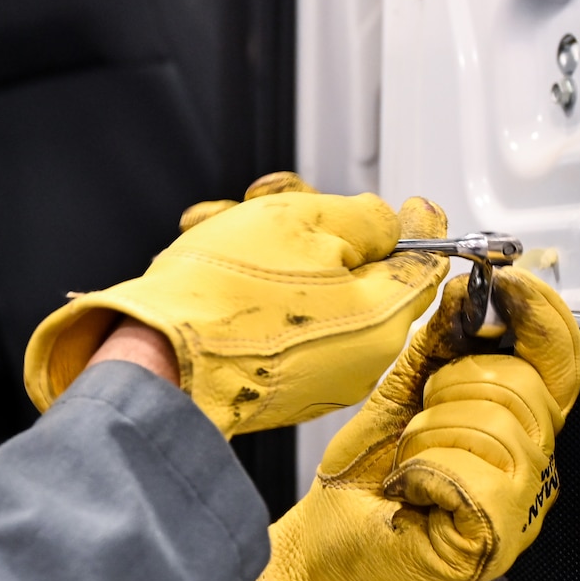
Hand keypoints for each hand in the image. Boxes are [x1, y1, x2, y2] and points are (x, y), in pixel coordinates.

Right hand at [23, 173, 449, 437]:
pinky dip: (253, 285)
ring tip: (225, 225)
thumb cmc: (222, 295)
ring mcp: (315, 376)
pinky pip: (280, 319)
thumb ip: (361, 217)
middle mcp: (357, 359)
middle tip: (282, 198)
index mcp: (381, 320)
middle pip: (360, 270)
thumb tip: (389, 223)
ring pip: (311, 288)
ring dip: (273, 246)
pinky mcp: (274, 382)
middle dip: (317, 223)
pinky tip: (214, 259)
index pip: (424, 264)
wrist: (155, 356)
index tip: (414, 204)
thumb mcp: (300, 222)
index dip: (418, 223)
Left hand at [255, 268, 579, 580]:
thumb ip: (438, 343)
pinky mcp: (495, 536)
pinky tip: (413, 493)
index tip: (504, 284)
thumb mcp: (400, 394)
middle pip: (523, 385)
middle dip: (454, 385)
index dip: (540, 315)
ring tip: (412, 462)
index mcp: (515, 423)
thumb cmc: (363, 485)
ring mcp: (520, 503)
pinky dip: (422, 473)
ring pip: (495, 426)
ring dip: (430, 434)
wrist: (325, 553)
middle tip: (419, 420)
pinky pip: (467, 472)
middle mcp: (529, 463)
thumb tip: (466, 290)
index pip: (561, 358)